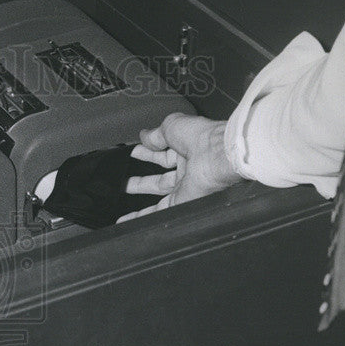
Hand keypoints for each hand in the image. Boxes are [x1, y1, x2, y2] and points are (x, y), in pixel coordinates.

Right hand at [118, 113, 240, 221]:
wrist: (220, 156)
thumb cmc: (205, 137)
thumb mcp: (173, 126)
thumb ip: (157, 133)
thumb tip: (145, 136)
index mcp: (189, 148)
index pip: (163, 153)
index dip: (147, 153)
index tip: (134, 153)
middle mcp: (189, 169)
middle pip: (160, 177)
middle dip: (142, 178)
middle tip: (125, 180)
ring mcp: (186, 186)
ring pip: (159, 194)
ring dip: (141, 195)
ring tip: (124, 195)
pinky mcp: (183, 202)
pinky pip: (160, 211)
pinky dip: (143, 217)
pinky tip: (131, 219)